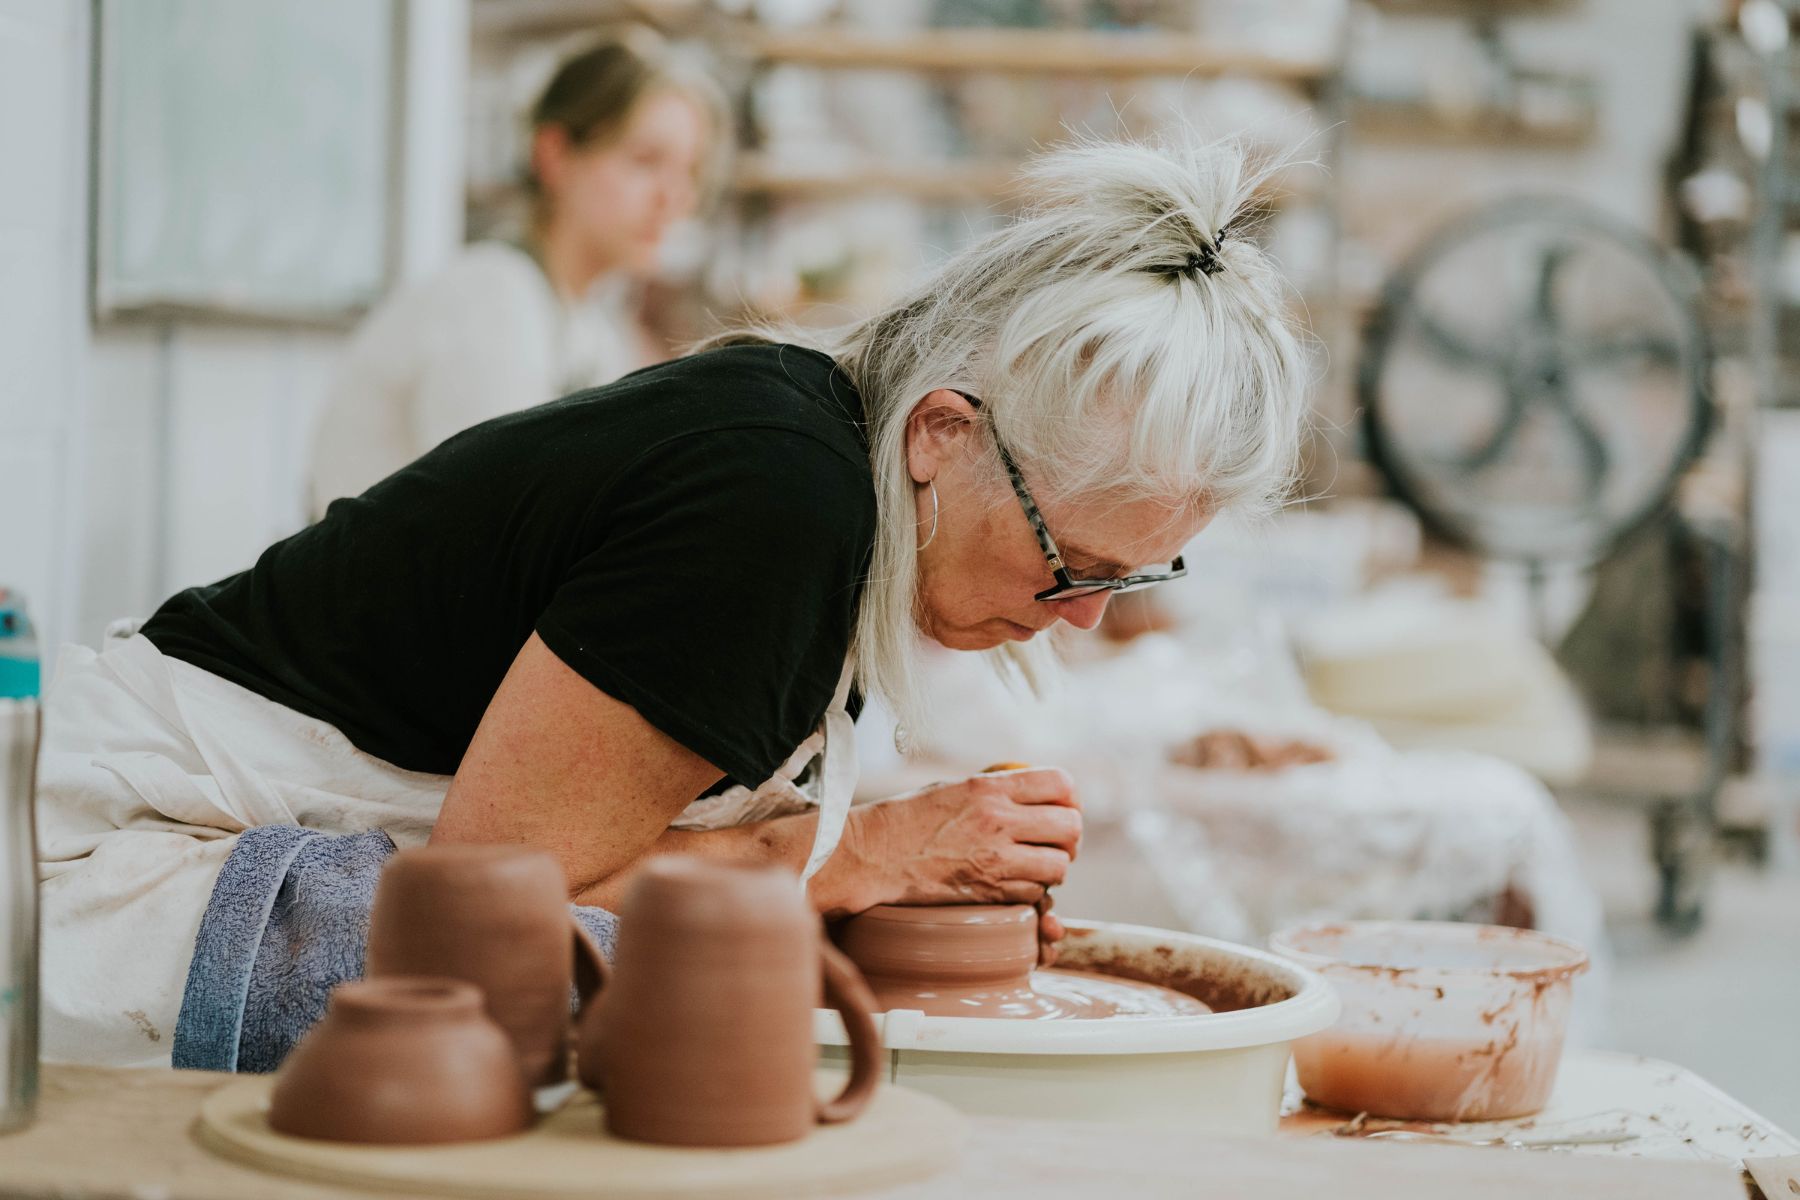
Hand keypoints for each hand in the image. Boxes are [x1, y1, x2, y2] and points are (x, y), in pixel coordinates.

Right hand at [813, 767, 1081, 916]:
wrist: (872, 856)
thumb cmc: (908, 820)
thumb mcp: (953, 788)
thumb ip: (996, 791)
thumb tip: (1035, 796)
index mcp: (990, 787)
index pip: (1060, 783)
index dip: (1071, 798)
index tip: (1064, 808)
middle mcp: (997, 819)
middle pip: (1070, 826)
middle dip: (1069, 838)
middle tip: (1055, 844)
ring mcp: (995, 858)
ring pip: (1060, 865)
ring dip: (1053, 869)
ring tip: (1035, 867)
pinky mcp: (989, 891)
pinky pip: (1035, 893)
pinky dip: (1032, 892)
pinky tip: (1014, 885)